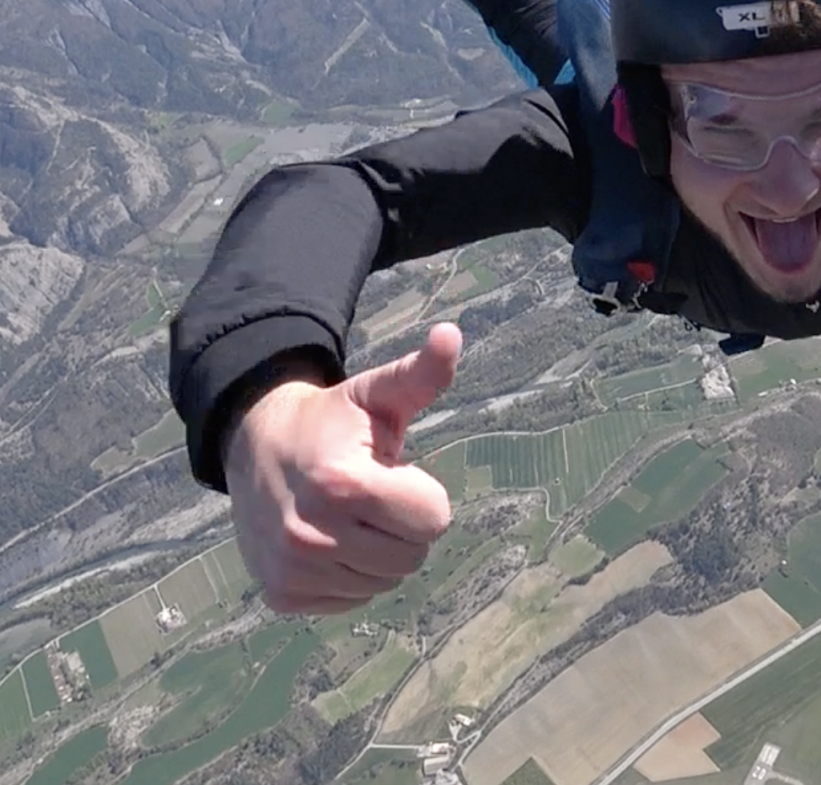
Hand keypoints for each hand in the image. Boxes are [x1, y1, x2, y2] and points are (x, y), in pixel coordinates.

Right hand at [222, 324, 459, 614]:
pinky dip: (349, 576)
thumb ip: (422, 374)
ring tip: (349, 516)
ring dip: (378, 553)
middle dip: (403, 525)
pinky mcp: (281, 594)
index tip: (392, 472)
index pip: (434, 520)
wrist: (255, 447)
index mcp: (344, 484)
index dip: (422, 494)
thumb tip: (452, 333)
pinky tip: (328, 540)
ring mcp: (292, 570)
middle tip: (372, 495)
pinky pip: (351, 600)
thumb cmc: (334, 421)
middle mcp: (311, 535)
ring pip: (383, 582)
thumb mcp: (377, 393)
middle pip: (412, 557)